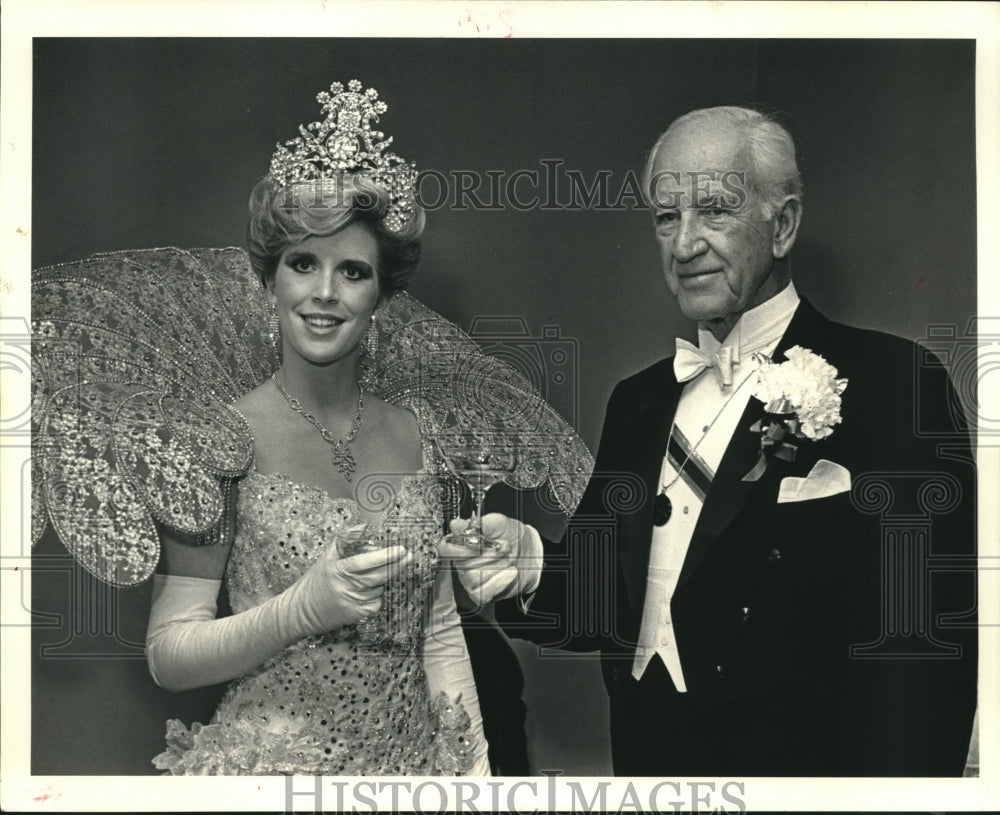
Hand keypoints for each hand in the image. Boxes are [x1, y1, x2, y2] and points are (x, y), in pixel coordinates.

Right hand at [282, 540, 410, 634]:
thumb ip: (344, 540)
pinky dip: (378, 596)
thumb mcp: (327, 558)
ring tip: (376, 576)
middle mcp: (345, 587)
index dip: (384, 556)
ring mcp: (351, 602)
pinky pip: (376, 603)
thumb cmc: (316, 581)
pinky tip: (369, 591)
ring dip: (383, 581)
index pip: (364, 562)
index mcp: (337, 570)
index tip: (400, 549)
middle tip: (408, 556)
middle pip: (378, 576)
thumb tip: (364, 526)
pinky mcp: (355, 615)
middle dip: (396, 565)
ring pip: (378, 589)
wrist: (301, 611)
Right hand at [441, 513, 541, 608]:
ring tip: (509, 557)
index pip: (446, 547)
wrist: (531, 553)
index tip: (477, 545)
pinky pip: (485, 592)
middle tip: (504, 546)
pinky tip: (511, 572)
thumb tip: (458, 524)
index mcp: (462, 542)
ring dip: (497, 566)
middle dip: (488, 555)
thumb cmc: (513, 536)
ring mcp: (470, 579)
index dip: (459, 548)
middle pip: (463, 564)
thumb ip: (480, 523)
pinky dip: (501, 581)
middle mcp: (463, 561)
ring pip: (475, 577)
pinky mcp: (481, 593)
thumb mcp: (500, 524)